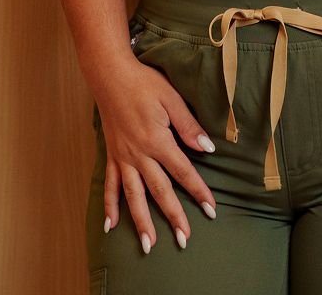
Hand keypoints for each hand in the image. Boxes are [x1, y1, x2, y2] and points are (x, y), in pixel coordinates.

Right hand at [94, 56, 217, 253]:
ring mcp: (123, 158)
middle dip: (174, 216)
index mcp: (157, 140)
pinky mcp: (111, 155)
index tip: (211, 210)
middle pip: (159, 191)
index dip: (198, 191)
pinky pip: (110, 185)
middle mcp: (139, 154)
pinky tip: (111, 226)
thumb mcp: (171, 98)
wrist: (110, 75)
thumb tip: (208, 148)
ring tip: (149, 246)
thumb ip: (188, 125)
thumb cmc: (144, 83)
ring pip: (133, 196)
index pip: (183, 171)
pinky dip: (110, 206)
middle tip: (185, 240)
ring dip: (141, 222)